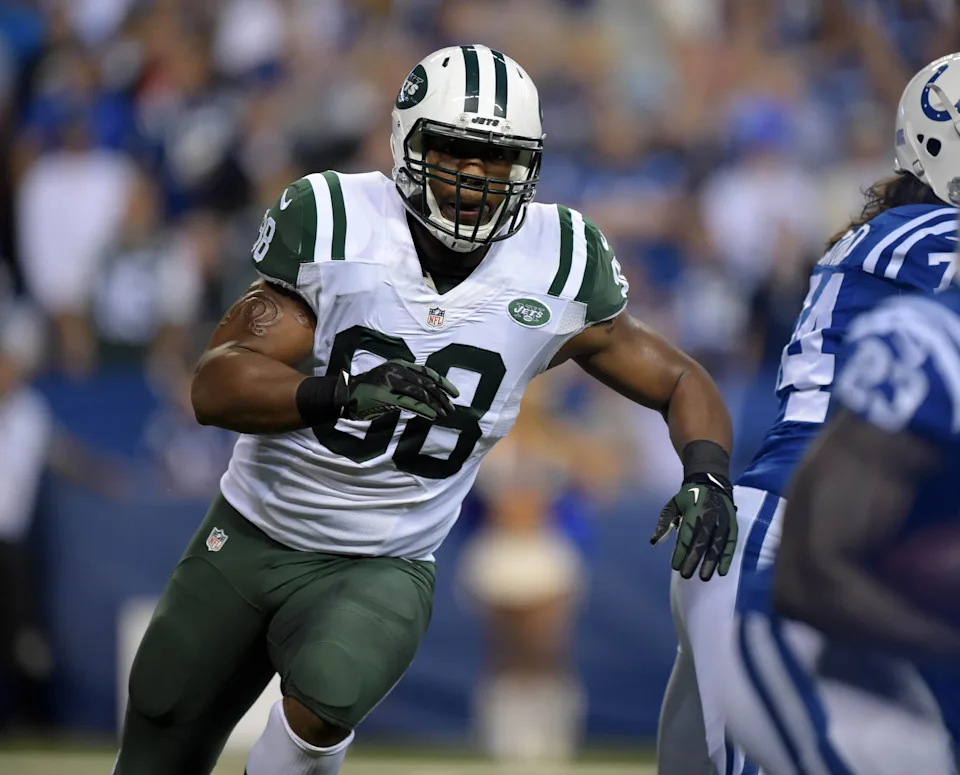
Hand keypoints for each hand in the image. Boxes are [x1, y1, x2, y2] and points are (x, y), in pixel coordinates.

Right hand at [342, 360, 458, 420]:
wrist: (344, 394)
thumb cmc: (368, 390)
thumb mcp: (388, 380)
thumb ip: (405, 383)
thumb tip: (428, 395)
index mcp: (399, 365)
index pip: (427, 372)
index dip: (443, 382)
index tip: (455, 394)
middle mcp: (396, 370)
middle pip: (426, 383)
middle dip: (442, 397)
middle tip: (452, 408)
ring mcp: (390, 383)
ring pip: (421, 393)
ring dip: (436, 405)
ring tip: (445, 415)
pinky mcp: (386, 397)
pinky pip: (410, 403)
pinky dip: (424, 410)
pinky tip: (433, 416)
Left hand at [650, 472, 736, 580]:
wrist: (711, 483)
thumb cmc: (689, 497)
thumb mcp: (673, 505)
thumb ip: (664, 523)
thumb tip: (653, 541)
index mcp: (693, 513)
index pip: (686, 536)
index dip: (680, 552)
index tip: (675, 566)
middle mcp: (709, 518)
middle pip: (701, 543)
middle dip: (693, 560)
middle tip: (686, 575)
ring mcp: (722, 522)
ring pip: (716, 545)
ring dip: (710, 563)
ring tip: (704, 577)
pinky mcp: (732, 525)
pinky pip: (730, 544)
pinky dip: (727, 558)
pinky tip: (722, 571)